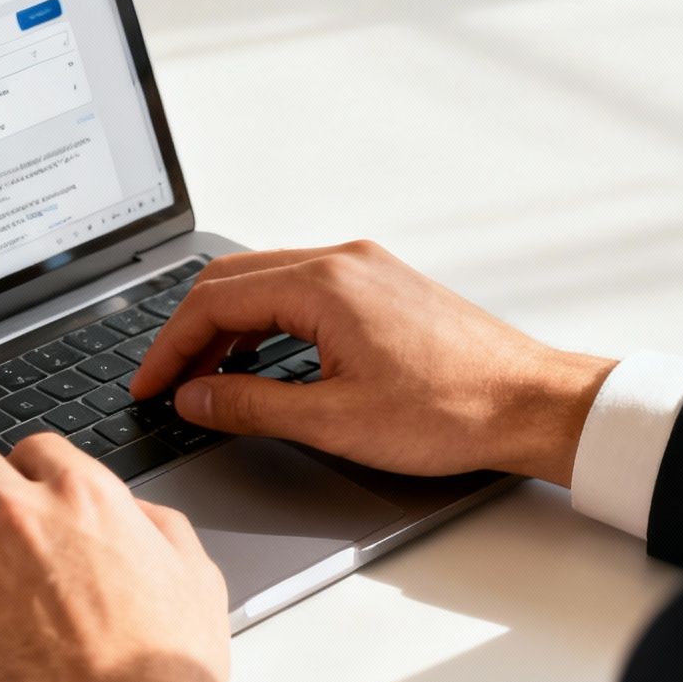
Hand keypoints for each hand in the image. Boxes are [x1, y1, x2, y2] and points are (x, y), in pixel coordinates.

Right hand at [130, 241, 615, 485]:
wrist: (532, 403)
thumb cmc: (453, 409)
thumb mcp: (335, 421)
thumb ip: (252, 406)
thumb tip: (196, 399)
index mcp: (325, 283)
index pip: (214, 301)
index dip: (170, 348)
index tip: (150, 386)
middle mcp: (344, 260)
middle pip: (233, 280)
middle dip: (189, 332)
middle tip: (166, 383)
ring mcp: (367, 268)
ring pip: (268, 282)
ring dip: (228, 326)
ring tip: (207, 381)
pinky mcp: (384, 285)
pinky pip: (303, 289)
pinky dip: (267, 322)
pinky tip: (263, 361)